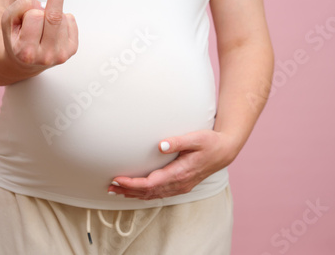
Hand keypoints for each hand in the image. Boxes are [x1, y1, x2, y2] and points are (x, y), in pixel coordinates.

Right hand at [1, 0, 77, 75]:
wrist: (25, 62)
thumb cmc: (16, 37)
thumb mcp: (8, 20)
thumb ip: (20, 6)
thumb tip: (47, 2)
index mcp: (26, 52)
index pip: (34, 15)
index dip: (30, 7)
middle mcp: (45, 57)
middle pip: (53, 16)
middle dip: (51, 0)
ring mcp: (60, 55)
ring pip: (62, 17)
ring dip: (51, 14)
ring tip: (41, 27)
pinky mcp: (71, 50)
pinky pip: (71, 20)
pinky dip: (62, 18)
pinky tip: (52, 30)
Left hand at [109, 129, 238, 199]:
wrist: (225, 151)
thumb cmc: (210, 142)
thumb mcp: (196, 138)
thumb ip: (178, 141)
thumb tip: (160, 145)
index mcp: (180, 173)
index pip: (151, 183)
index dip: (132, 184)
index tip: (118, 179)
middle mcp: (179, 183)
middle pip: (149, 192)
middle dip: (128, 191)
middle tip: (110, 187)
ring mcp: (180, 186)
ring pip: (153, 195)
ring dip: (134, 194)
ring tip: (117, 191)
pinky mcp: (181, 185)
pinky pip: (159, 193)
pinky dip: (145, 194)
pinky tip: (136, 192)